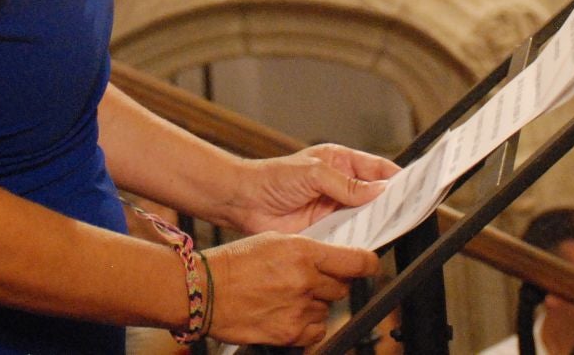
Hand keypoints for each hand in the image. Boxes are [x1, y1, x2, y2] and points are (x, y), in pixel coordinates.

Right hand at [202, 232, 378, 346]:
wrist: (205, 290)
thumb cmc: (235, 263)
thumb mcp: (275, 240)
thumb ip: (308, 249)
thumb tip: (334, 258)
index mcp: (303, 252)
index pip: (356, 261)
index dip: (368, 264)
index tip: (368, 265)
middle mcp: (305, 280)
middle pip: (342, 286)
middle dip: (331, 283)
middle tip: (310, 280)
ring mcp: (298, 309)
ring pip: (328, 309)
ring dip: (316, 304)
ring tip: (288, 296)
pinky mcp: (290, 333)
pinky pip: (316, 331)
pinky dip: (307, 325)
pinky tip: (287, 313)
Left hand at [224, 144, 398, 233]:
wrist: (245, 202)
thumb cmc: (273, 177)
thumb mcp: (313, 173)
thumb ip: (346, 184)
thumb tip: (378, 191)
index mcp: (341, 162)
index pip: (377, 169)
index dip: (398, 177)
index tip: (417, 186)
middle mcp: (342, 186)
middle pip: (376, 195)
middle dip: (392, 202)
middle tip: (410, 211)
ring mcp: (335, 209)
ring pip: (365, 217)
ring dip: (377, 223)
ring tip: (395, 229)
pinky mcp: (326, 230)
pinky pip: (349, 236)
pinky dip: (360, 240)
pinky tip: (369, 244)